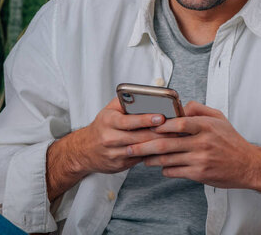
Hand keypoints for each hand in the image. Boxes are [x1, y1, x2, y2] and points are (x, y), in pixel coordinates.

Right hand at [46, 98, 171, 200]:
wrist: (84, 150)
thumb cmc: (102, 126)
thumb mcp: (109, 110)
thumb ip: (125, 102)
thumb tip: (146, 96)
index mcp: (108, 121)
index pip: (129, 121)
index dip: (146, 120)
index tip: (161, 117)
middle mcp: (110, 138)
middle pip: (139, 137)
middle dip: (159, 133)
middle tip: (177, 128)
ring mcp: (115, 154)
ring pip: (141, 150)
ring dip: (159, 144)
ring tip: (175, 138)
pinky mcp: (120, 165)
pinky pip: (140, 159)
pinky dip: (153, 154)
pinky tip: (165, 149)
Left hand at [126, 101, 260, 201]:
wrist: (248, 165)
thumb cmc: (231, 140)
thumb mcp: (219, 117)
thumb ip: (198, 109)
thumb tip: (180, 106)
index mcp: (205, 126)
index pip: (178, 122)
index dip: (159, 124)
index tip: (144, 124)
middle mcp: (202, 142)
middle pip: (166, 143)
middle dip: (144, 145)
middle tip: (130, 146)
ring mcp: (200, 159)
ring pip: (167, 159)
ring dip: (151, 159)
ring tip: (141, 157)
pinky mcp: (199, 174)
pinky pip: (175, 172)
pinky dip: (164, 170)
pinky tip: (160, 167)